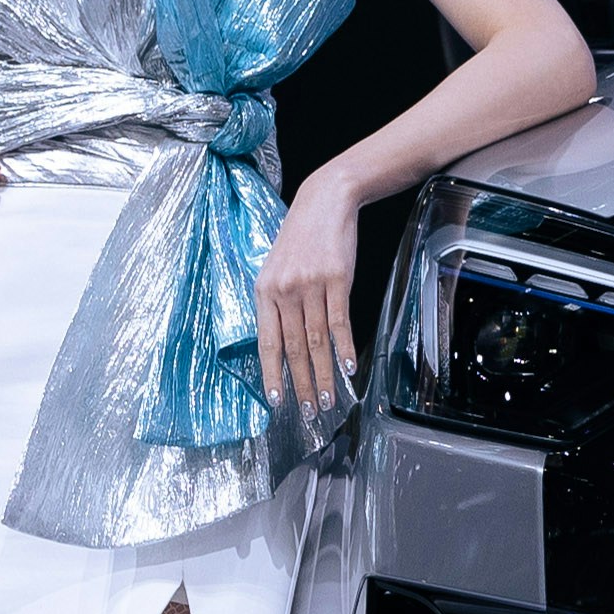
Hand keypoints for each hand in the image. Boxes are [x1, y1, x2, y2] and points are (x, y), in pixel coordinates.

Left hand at [255, 178, 367, 427]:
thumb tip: (281, 342)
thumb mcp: (276, 267)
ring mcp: (311, 286)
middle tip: (310, 411)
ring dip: (324, 375)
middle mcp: (284, 291)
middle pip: (294, 348)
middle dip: (302, 385)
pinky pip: (339, 322)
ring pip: (317, 341)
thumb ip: (276, 302)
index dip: (273, 374)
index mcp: (264, 291)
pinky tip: (349, 368)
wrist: (325, 202)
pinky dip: (345, 348)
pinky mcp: (337, 280)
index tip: (277, 401)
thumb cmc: (301, 238)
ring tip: (330, 399)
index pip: (267, 342)